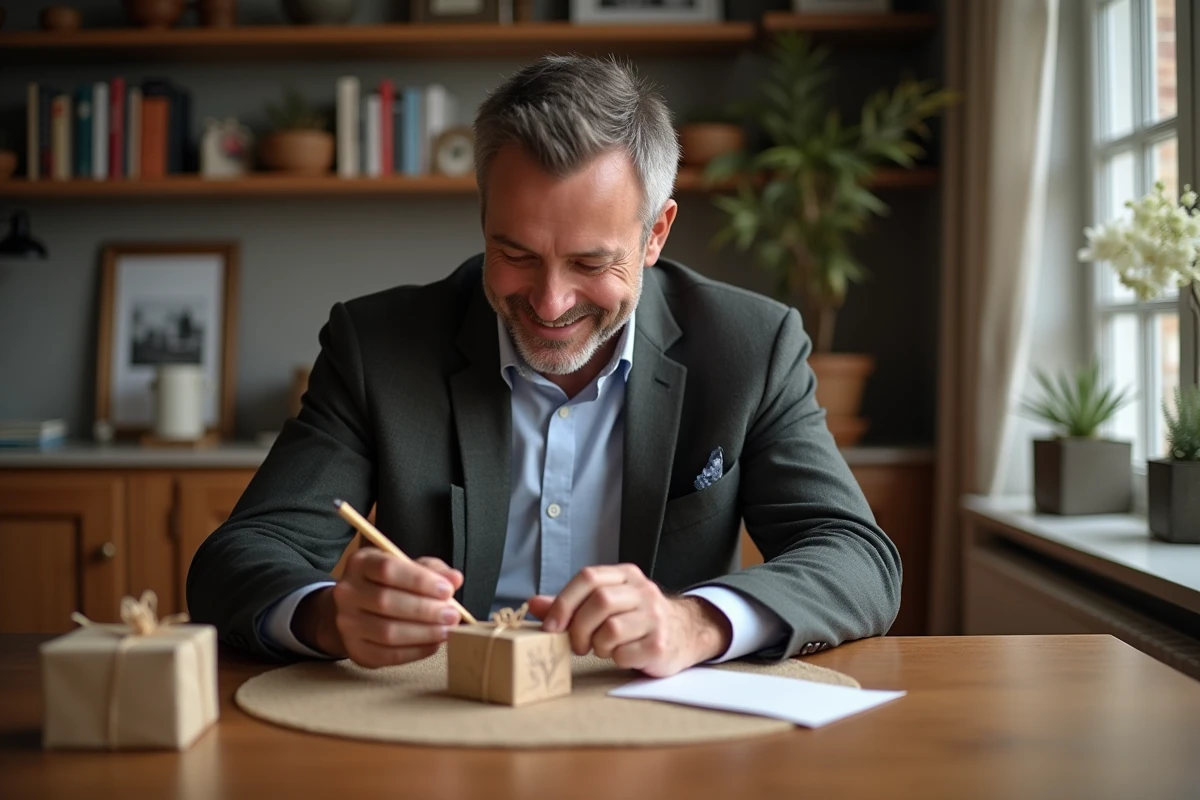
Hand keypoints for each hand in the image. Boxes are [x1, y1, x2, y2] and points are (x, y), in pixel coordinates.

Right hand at [293, 550, 464, 667]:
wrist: (358, 609)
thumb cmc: (390, 584)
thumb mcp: (409, 567)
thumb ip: (432, 570)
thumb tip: (454, 579)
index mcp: (361, 563)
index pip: (387, 569)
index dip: (420, 580)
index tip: (447, 590)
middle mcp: (347, 592)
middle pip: (386, 602)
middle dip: (425, 610)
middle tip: (452, 615)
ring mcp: (347, 623)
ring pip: (387, 632)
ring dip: (423, 633)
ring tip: (447, 630)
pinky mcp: (356, 649)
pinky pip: (388, 654)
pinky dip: (416, 651)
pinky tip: (434, 644)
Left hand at [526, 564, 732, 677]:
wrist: (685, 633)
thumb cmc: (636, 619)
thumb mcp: (607, 604)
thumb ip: (571, 604)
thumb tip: (533, 603)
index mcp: (626, 575)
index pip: (588, 577)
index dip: (564, 602)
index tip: (550, 627)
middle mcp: (643, 591)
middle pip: (599, 601)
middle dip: (578, 628)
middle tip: (577, 645)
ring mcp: (655, 617)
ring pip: (611, 629)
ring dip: (598, 646)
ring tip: (603, 648)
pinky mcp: (660, 644)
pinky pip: (624, 653)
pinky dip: (615, 659)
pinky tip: (622, 655)